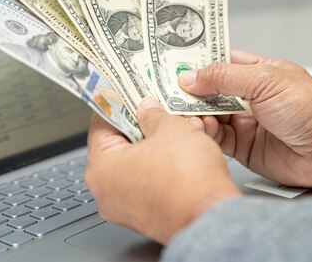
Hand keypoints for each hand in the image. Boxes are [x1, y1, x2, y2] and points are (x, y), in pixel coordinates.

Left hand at [85, 98, 240, 244]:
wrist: (211, 216)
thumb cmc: (186, 179)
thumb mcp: (170, 128)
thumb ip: (153, 114)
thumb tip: (147, 110)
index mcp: (101, 167)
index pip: (100, 124)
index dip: (119, 104)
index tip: (129, 94)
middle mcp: (106, 191)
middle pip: (119, 146)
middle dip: (142, 125)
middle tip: (157, 109)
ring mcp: (125, 208)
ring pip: (137, 164)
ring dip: (156, 145)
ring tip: (177, 130)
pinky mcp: (146, 217)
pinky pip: (149, 182)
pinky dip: (163, 166)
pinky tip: (182, 153)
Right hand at [179, 50, 311, 200]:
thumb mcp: (266, 81)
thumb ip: (224, 78)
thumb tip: (190, 76)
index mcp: (257, 71)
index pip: (218, 62)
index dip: (195, 63)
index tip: (169, 64)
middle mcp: (248, 96)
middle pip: (208, 91)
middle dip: (188, 92)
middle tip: (165, 91)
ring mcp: (245, 122)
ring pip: (208, 115)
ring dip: (194, 115)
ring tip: (184, 114)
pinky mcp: (243, 147)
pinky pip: (216, 138)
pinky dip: (205, 134)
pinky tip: (200, 130)